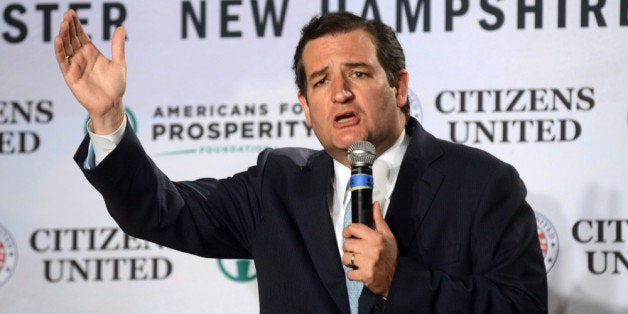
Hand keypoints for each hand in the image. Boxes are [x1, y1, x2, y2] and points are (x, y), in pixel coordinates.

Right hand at [54, 9, 126, 133]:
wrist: (112, 104)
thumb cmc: (116, 86)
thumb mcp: (119, 63)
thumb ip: (118, 46)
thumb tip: (121, 27)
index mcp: (91, 53)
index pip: (81, 35)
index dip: (76, 24)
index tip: (71, 12)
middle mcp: (81, 57)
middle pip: (72, 39)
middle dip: (69, 27)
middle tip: (67, 15)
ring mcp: (75, 65)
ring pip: (66, 47)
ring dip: (63, 36)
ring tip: (63, 24)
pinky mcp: (70, 75)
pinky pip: (63, 61)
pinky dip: (59, 50)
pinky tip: (58, 39)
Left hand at [342, 202, 397, 296]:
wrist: (396, 278)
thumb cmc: (390, 256)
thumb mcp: (388, 236)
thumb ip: (379, 220)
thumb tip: (375, 205)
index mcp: (376, 238)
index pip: (354, 228)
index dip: (347, 231)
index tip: (347, 234)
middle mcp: (372, 249)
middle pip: (347, 244)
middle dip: (349, 248)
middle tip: (355, 251)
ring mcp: (368, 263)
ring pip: (346, 258)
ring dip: (349, 261)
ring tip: (357, 262)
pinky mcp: (366, 275)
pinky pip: (349, 274)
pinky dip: (352, 274)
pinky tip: (359, 271)